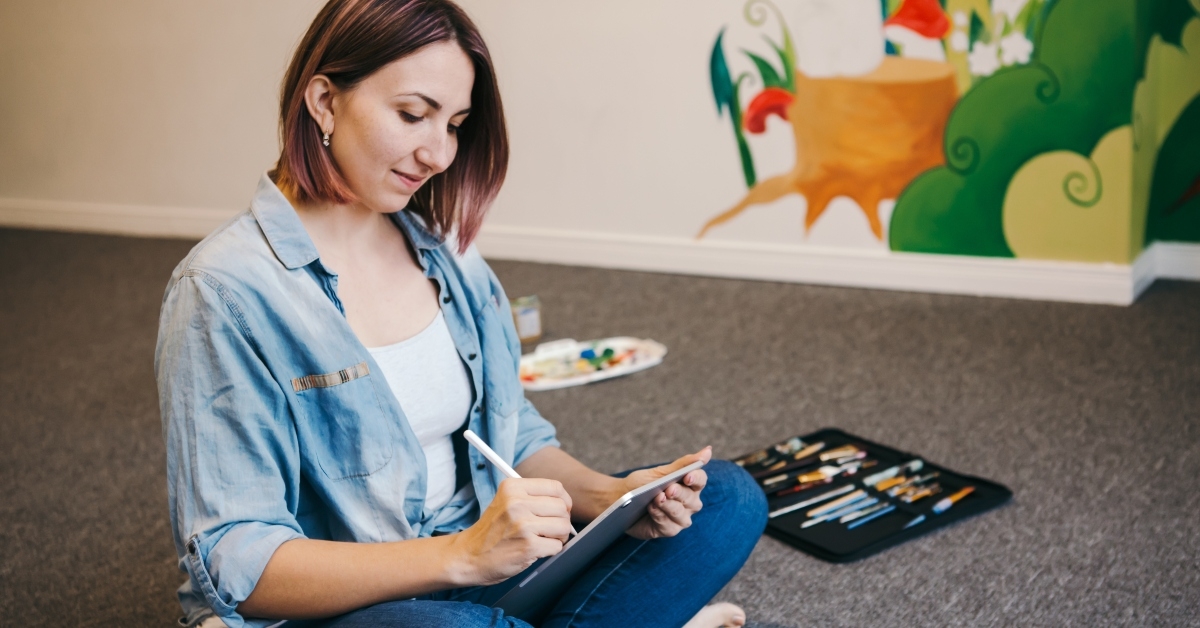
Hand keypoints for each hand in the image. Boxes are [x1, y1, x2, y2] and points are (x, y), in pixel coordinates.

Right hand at [449, 478, 573, 585]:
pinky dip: (551, 550)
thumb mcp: (506, 502)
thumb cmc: (491, 531)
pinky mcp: (528, 546)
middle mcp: (517, 503)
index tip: (559, 510)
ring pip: (564, 526)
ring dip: (559, 537)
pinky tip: (535, 550)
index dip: (563, 500)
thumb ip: (531, 497)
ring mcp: (523, 525)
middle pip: (562, 507)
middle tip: (550, 529)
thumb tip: (565, 503)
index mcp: (512, 488)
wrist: (468, 556)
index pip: (555, 487)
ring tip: (543, 540)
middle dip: (562, 521)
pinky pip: (557, 546)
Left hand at [623, 446, 711, 540]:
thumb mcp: (660, 472)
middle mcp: (688, 504)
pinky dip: (660, 516)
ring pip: (681, 515)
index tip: (687, 476)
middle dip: (680, 494)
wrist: (619, 499)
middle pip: (692, 499)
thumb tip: (709, 451)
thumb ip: (683, 464)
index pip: (700, 480)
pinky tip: (651, 508)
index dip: (696, 478)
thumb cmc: (641, 484)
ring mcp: (679, 518)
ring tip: (657, 499)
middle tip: (668, 489)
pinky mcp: (668, 530)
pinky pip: (669, 526)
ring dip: (669, 506)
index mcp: (689, 486)